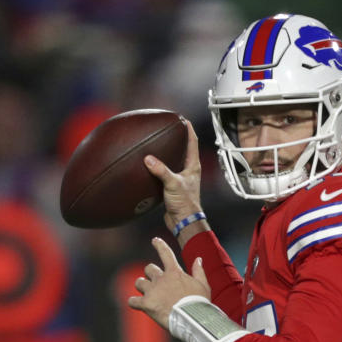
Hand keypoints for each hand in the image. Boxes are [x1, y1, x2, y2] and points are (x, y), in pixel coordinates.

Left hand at [128, 237, 210, 328]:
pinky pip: (132, 300)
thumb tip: (198, 259)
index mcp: (175, 272)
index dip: (160, 245)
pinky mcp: (146, 304)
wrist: (192, 319)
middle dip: (150, 274)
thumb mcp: (203, 285)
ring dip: (142, 286)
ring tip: (147, 294)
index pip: (166, 253)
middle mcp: (161, 279)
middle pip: (149, 269)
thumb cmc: (199, 303)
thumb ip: (198, 271)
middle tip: (155, 283)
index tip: (155, 240)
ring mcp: (152, 291)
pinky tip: (138, 305)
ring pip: (139, 282)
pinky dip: (134, 302)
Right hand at [144, 120, 204, 235]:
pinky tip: (149, 165)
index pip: (193, 142)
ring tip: (158, 144)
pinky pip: (165, 172)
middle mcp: (189, 170)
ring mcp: (181, 178)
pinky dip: (159, 167)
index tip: (182, 119)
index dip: (189, 129)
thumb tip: (148, 159)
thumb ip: (161, 171)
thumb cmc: (185, 203)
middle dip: (177, 138)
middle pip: (184, 149)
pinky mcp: (173, 187)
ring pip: (174, 161)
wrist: (183, 222)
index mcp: (193, 166)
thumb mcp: (173, 184)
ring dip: (167, 153)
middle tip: (168, 128)